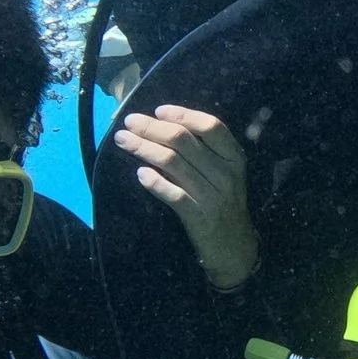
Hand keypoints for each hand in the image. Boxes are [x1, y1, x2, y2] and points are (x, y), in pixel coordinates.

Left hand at [113, 105, 260, 289]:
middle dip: (152, 128)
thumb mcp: (226, 173)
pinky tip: (140, 174)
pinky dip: (154, 182)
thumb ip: (205, 151)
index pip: (210, 126)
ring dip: (143, 148)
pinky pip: (173, 195)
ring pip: (173, 163)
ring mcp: (212, 196)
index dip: (183, 115)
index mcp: (234, 157)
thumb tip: (165, 125)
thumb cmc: (224, 202)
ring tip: (123, 140)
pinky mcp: (199, 217)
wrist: (234, 247)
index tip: (158, 110)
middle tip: (129, 122)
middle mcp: (225, 174)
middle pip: (184, 141)